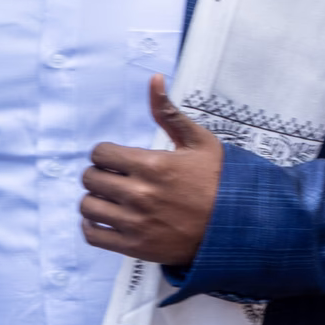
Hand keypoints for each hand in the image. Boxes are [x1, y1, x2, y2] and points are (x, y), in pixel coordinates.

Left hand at [81, 75, 223, 265]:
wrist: (236, 224)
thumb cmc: (219, 180)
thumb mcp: (199, 142)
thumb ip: (169, 112)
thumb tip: (154, 79)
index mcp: (152, 164)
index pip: (100, 153)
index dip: (106, 153)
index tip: (117, 159)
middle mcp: (139, 193)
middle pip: (90, 178)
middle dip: (99, 174)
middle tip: (115, 177)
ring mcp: (135, 222)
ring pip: (88, 206)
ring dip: (95, 199)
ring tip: (111, 198)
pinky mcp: (134, 246)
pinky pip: (93, 234)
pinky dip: (92, 225)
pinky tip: (105, 218)